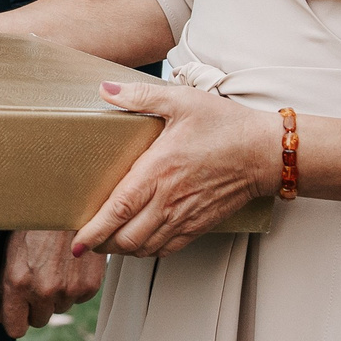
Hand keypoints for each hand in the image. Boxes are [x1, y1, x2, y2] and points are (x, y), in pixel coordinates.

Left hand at [0, 229, 104, 337]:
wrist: (65, 200)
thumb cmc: (33, 221)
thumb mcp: (9, 251)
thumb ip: (6, 287)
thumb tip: (1, 315)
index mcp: (17, 283)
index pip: (15, 329)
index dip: (14, 320)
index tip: (15, 313)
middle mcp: (43, 290)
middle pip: (38, 320)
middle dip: (35, 305)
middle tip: (36, 280)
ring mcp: (68, 289)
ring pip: (60, 308)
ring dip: (56, 295)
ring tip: (54, 265)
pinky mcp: (89, 285)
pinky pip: (79, 298)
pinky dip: (74, 286)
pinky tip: (69, 263)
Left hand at [74, 80, 280, 259]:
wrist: (264, 152)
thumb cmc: (224, 125)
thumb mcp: (181, 100)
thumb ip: (140, 95)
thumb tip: (105, 89)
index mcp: (158, 171)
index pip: (118, 210)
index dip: (94, 230)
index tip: (76, 241)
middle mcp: (169, 200)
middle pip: (126, 238)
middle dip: (102, 244)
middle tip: (86, 240)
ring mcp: (185, 216)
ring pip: (145, 248)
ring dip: (123, 250)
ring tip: (107, 243)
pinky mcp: (200, 224)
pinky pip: (168, 248)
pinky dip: (149, 251)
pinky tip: (140, 242)